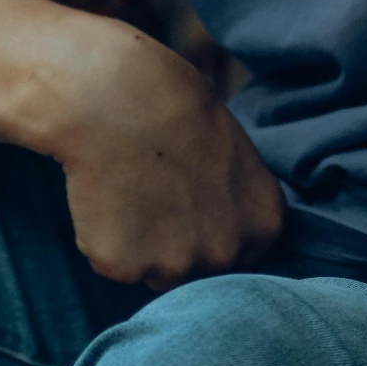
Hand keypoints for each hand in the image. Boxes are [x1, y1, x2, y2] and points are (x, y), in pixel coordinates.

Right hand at [44, 24, 284, 290]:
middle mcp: (227, 253)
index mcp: (264, 223)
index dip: (208, 227)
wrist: (115, 93)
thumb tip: (221, 225)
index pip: (240, 254)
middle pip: (198, 272)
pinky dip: (102, 236)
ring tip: (129, 187)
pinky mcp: (122, 266)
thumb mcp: (234, 153)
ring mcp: (175, 264)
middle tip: (154, 188)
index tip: (188, 194)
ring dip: (138, 244)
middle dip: (175, 243)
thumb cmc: (172, 106)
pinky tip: (103, 194)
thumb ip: (235, 201)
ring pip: (152, 272)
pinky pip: (109, 263)